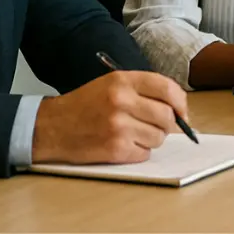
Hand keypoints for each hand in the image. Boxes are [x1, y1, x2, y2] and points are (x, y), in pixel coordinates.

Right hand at [31, 71, 188, 163]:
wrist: (52, 126)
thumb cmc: (85, 104)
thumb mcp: (112, 84)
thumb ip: (144, 90)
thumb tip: (178, 109)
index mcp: (123, 80)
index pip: (168, 88)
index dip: (180, 103)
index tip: (182, 113)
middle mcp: (122, 101)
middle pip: (167, 116)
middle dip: (168, 124)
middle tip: (157, 126)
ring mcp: (118, 126)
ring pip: (158, 137)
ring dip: (152, 139)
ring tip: (133, 134)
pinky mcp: (114, 149)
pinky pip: (144, 153)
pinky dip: (139, 152)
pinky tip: (123, 145)